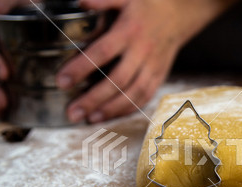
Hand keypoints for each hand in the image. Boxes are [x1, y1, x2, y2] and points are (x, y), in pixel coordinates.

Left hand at [58, 0, 236, 122]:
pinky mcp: (159, 77)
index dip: (81, 68)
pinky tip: (110, 115)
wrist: (179, 15)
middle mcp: (142, 51)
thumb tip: (79, 2)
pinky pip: (145, 97)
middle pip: (117, 80)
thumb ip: (102, 0)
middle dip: (94, 98)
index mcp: (129, 30)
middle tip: (72, 112)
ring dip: (111, 109)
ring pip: (133, 93)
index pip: (103, 52)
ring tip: (89, 119)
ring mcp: (153, 67)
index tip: (62, 81)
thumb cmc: (147, 5)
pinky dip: (128, 109)